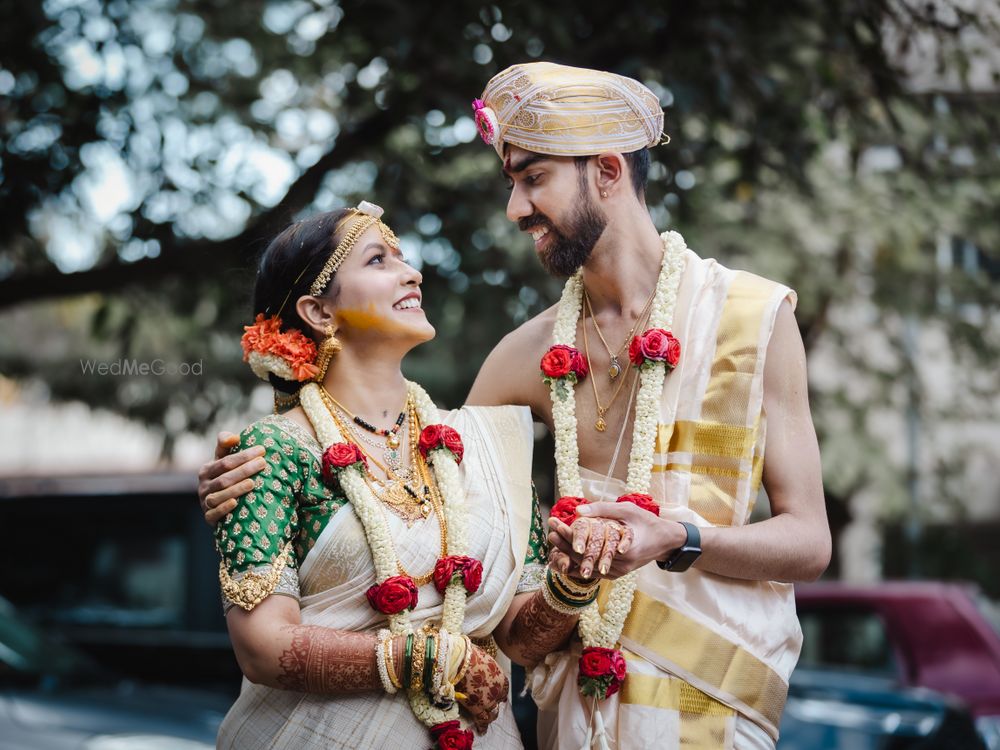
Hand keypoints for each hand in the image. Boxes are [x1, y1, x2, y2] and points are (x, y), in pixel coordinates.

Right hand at [197, 431, 266, 525]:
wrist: (220, 506)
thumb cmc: (227, 477)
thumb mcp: (223, 460)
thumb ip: (226, 445)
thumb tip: (234, 438)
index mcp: (206, 470)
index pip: (225, 462)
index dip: (243, 456)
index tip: (262, 450)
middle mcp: (203, 487)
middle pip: (224, 478)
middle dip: (244, 470)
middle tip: (263, 463)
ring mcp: (204, 503)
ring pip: (218, 496)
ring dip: (236, 489)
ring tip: (253, 483)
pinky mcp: (208, 518)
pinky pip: (213, 514)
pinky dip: (223, 509)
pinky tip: (235, 503)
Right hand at [455, 644, 508, 733]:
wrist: (460, 661)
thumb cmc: (468, 655)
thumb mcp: (482, 658)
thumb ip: (484, 666)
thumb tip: (479, 663)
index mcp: (500, 676)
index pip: (504, 688)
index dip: (501, 692)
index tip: (501, 696)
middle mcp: (498, 690)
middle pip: (499, 701)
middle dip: (496, 704)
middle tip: (492, 708)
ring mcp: (489, 700)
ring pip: (492, 712)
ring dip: (490, 716)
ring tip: (487, 720)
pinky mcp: (477, 708)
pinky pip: (481, 720)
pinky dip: (482, 726)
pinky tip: (482, 730)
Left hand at [548, 502, 687, 577]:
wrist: (665, 541)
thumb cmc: (647, 522)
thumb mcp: (627, 510)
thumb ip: (603, 509)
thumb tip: (577, 511)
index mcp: (621, 548)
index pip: (587, 543)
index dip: (569, 534)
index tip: (554, 523)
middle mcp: (619, 565)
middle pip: (583, 557)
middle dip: (564, 543)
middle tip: (549, 531)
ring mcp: (617, 572)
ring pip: (586, 567)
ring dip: (568, 554)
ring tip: (553, 542)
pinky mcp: (616, 574)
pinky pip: (592, 572)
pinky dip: (578, 565)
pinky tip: (564, 557)